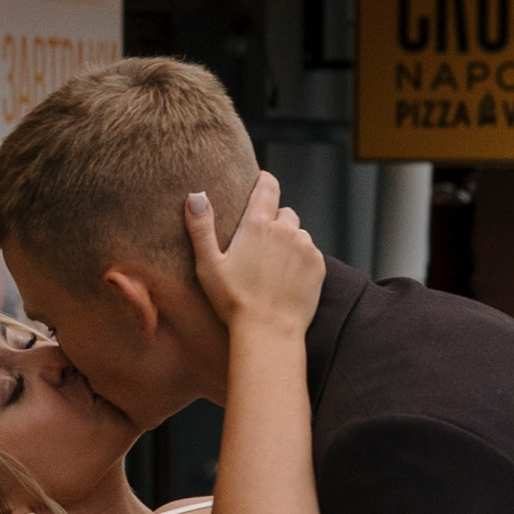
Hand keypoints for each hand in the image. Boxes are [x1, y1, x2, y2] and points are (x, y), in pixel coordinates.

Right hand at [186, 171, 322, 337]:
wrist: (269, 332)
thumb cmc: (234, 302)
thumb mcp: (209, 265)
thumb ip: (201, 228)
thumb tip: (195, 196)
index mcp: (258, 225)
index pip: (268, 186)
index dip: (264, 181)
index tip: (260, 184)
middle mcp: (286, 230)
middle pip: (284, 213)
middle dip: (274, 224)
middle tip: (259, 248)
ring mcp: (305, 247)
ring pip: (298, 235)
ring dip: (288, 244)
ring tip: (272, 269)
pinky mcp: (318, 266)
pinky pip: (310, 254)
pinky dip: (300, 262)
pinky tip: (286, 280)